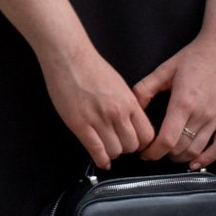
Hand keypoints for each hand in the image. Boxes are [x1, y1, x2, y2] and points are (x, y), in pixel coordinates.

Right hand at [40, 41, 153, 168]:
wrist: (68, 56)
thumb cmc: (91, 66)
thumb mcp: (119, 85)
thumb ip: (128, 106)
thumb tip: (132, 124)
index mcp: (129, 102)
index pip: (147, 135)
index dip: (142, 142)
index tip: (135, 142)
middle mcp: (117, 113)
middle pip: (132, 146)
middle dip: (126, 148)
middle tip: (118, 143)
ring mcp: (98, 119)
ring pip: (115, 151)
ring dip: (112, 152)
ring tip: (106, 147)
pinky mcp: (80, 124)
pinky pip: (96, 150)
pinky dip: (100, 159)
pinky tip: (100, 159)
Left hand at [134, 28, 215, 168]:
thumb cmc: (195, 58)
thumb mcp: (164, 70)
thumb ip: (145, 88)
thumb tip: (131, 105)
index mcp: (183, 102)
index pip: (167, 139)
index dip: (153, 151)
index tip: (143, 153)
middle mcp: (202, 114)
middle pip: (181, 148)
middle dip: (163, 155)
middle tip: (152, 152)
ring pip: (198, 150)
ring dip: (181, 158)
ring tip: (169, 156)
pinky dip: (208, 159)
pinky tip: (196, 163)